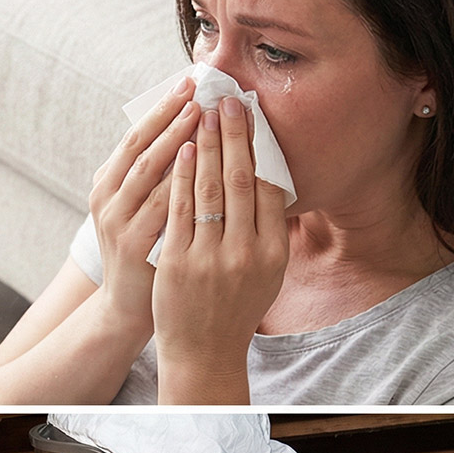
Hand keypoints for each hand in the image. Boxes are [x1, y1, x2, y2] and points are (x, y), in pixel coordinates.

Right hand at [89, 76, 205, 331]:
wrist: (130, 307)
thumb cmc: (147, 252)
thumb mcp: (141, 209)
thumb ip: (156, 177)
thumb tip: (191, 131)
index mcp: (106, 185)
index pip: (135, 136)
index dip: (161, 108)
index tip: (188, 82)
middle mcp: (106, 199)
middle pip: (140, 146)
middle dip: (170, 115)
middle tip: (199, 88)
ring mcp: (118, 221)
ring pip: (151, 170)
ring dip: (179, 139)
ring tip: (205, 115)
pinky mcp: (134, 244)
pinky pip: (165, 204)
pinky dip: (185, 180)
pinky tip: (207, 162)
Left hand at [152, 95, 290, 403]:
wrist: (204, 351)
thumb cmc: (235, 306)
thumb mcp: (266, 272)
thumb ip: (267, 229)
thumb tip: (268, 176)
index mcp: (274, 253)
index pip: (268, 188)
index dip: (260, 148)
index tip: (252, 117)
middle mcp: (247, 254)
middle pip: (241, 181)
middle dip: (234, 136)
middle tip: (229, 101)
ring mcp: (211, 259)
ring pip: (210, 190)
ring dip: (206, 146)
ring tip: (203, 113)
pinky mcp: (180, 263)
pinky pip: (180, 210)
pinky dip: (182, 176)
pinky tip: (182, 150)